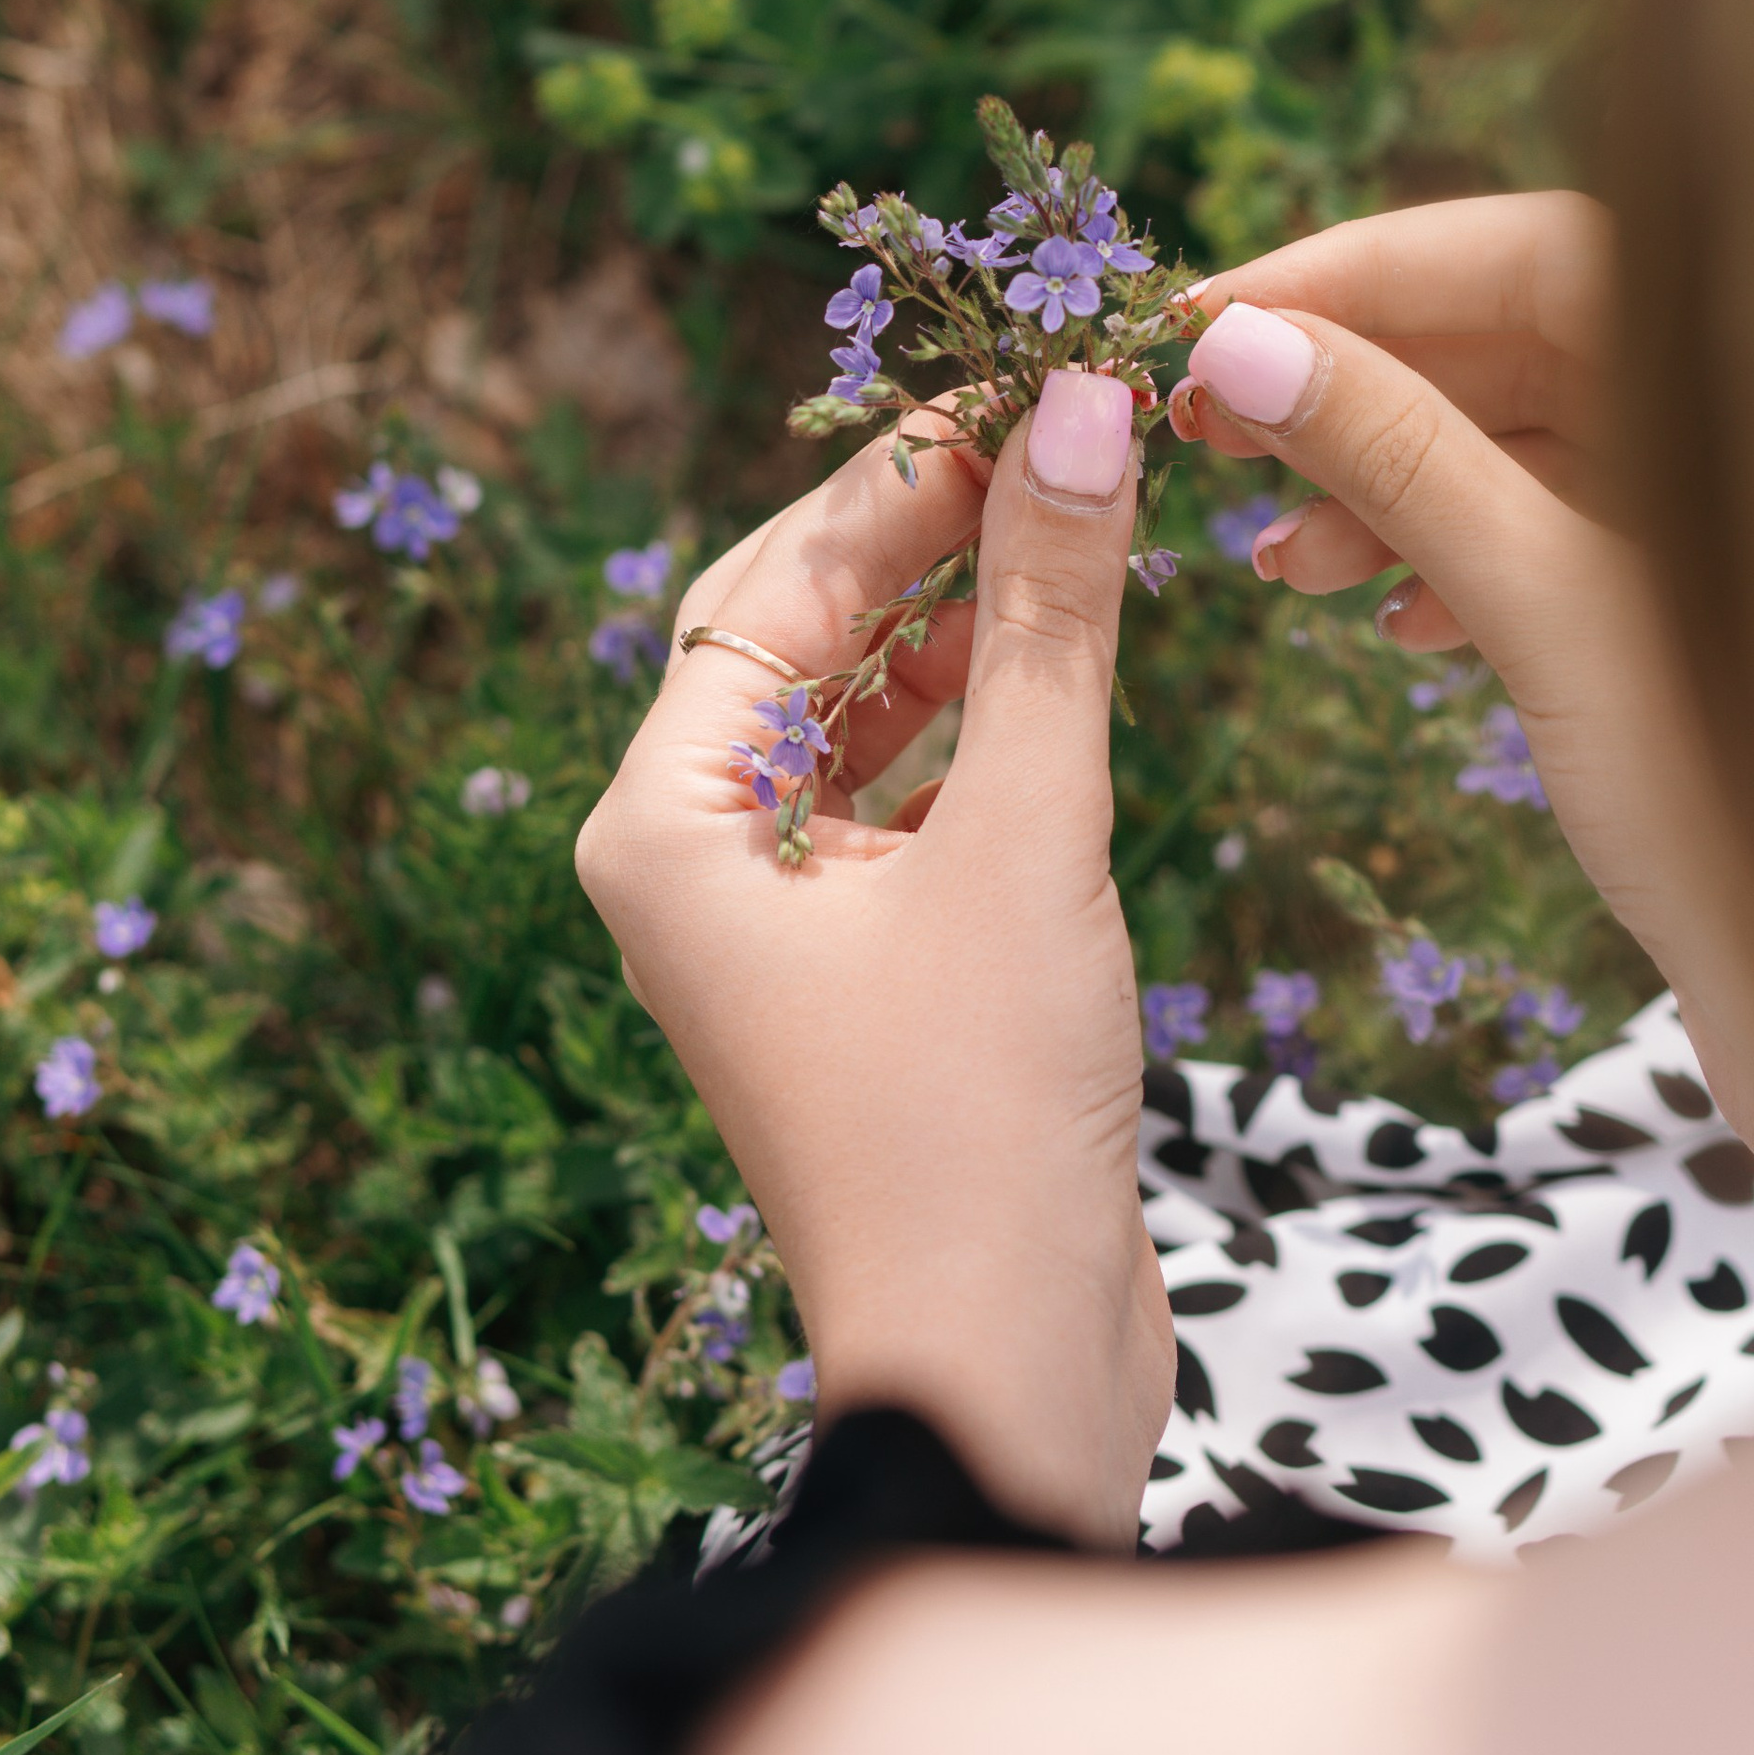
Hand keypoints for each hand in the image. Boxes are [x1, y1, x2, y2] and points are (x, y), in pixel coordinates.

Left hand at [574, 368, 1172, 1545]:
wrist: (1004, 1377)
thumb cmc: (981, 1116)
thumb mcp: (1027, 837)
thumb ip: (1051, 616)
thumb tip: (1081, 406)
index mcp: (668, 822)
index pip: (773, 583)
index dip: (901, 474)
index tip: (1028, 377)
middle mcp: (698, 859)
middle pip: (805, 632)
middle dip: (932, 529)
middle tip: (1064, 421)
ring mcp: (783, 920)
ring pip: (866, 709)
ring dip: (969, 614)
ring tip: (1085, 510)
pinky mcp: (874, 967)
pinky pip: (915, 791)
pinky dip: (990, 714)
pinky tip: (1074, 654)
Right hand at [1180, 197, 1753, 1196]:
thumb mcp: (1550, 611)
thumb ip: (1401, 459)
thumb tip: (1242, 343)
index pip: (1521, 247)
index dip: (1351, 273)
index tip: (1202, 318)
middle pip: (1517, 333)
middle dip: (1354, 383)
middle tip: (1204, 434)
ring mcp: (1752, 504)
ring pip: (1531, 437)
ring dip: (1390, 482)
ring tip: (1278, 569)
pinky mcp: (1722, 600)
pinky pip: (1569, 525)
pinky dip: (1467, 554)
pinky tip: (1396, 623)